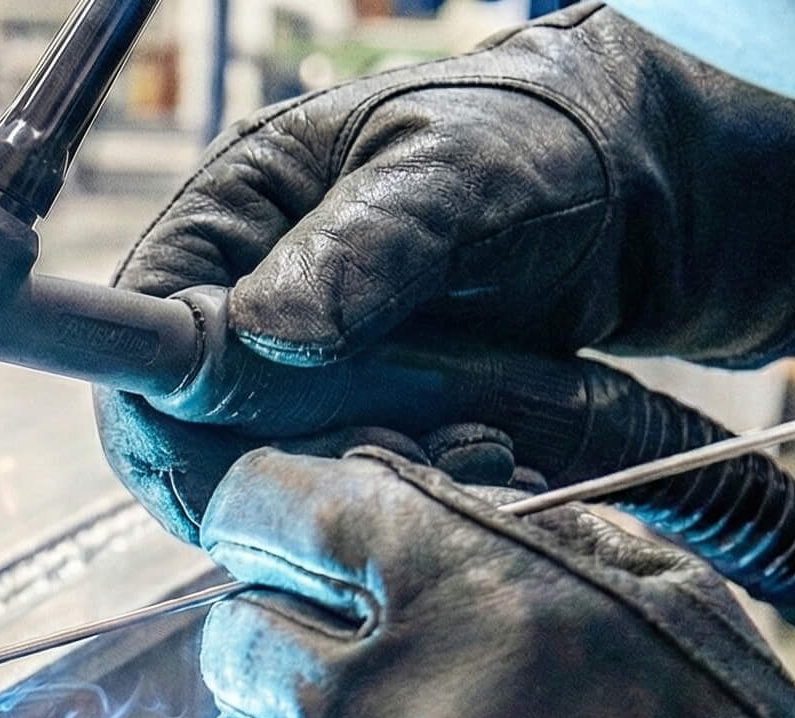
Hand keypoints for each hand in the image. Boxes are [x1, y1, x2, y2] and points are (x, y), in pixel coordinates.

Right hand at [98, 2, 794, 543]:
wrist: (660, 192)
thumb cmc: (554, 145)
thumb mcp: (464, 176)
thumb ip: (366, 246)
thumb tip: (263, 330)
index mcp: (238, 210)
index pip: (134, 333)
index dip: (161, 416)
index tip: (234, 470)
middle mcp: (251, 294)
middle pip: (188, 429)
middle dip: (279, 469)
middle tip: (396, 458)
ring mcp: (304, 366)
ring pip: (268, 476)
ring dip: (359, 488)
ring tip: (474, 448)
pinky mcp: (363, 418)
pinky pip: (343, 489)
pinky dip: (406, 496)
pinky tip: (488, 459)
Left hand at [202, 446, 794, 717]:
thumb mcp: (640, 607)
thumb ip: (483, 544)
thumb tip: (368, 495)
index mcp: (452, 590)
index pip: (277, 506)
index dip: (273, 516)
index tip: (271, 527)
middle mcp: (362, 705)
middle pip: (236, 638)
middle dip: (290, 654)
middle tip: (386, 701)